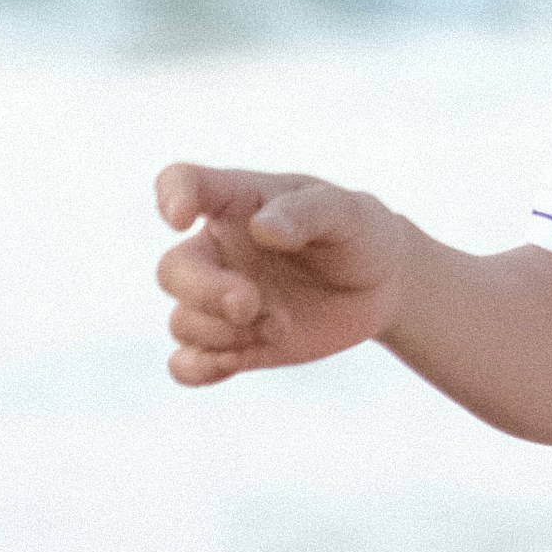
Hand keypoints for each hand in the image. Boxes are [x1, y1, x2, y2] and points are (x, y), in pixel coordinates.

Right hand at [156, 164, 411, 385]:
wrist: (381, 286)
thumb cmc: (357, 233)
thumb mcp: (347, 212)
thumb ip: (307, 213)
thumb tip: (263, 227)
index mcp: (236, 203)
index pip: (182, 183)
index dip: (170, 196)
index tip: (181, 219)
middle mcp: (218, 252)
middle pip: (172, 270)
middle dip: (205, 291)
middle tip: (250, 303)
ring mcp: (220, 300)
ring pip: (183, 321)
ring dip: (224, 333)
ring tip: (280, 326)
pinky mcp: (232, 344)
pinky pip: (186, 363)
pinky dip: (197, 368)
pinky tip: (230, 363)